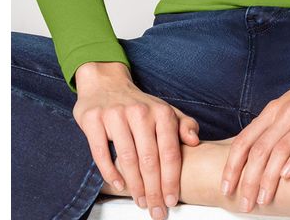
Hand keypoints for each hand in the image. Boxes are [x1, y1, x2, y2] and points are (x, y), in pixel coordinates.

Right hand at [72, 61, 199, 217]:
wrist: (106, 82)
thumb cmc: (139, 104)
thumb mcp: (165, 110)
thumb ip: (183, 124)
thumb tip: (195, 141)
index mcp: (161, 111)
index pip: (169, 151)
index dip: (171, 179)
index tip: (172, 200)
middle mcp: (140, 112)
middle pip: (149, 160)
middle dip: (154, 190)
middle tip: (156, 211)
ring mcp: (115, 115)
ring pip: (128, 158)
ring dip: (135, 186)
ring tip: (141, 202)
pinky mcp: (94, 120)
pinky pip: (102, 152)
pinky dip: (110, 172)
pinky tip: (119, 185)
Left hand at [220, 35, 289, 210]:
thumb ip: (276, 124)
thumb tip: (257, 149)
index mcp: (275, 109)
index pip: (245, 139)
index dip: (232, 165)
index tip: (225, 187)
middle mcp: (287, 112)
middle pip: (259, 149)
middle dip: (248, 179)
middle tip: (243, 203)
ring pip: (280, 150)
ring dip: (268, 178)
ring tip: (262, 199)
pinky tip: (287, 176)